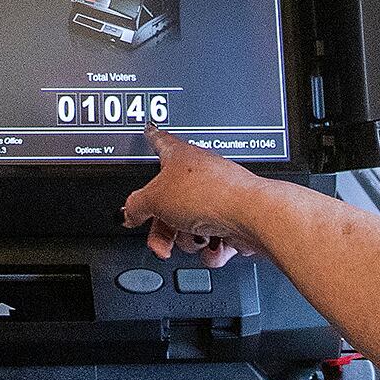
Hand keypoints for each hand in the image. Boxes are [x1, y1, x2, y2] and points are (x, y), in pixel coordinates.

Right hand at [122, 127, 274, 265]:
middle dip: (163, 228)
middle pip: (169, 202)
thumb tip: (130, 213)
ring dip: (188, 240)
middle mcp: (199, 174)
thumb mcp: (154, 200)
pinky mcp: (233, 220)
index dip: (151, 137)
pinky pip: (212, 240)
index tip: (148, 130)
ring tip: (196, 238)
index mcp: (179, 156)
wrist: (250, 215)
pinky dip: (212, 249)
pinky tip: (214, 246)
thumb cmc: (210, 194)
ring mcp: (217, 197)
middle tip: (161, 241)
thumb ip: (135, 206)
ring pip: (189, 226)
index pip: (160, 142)